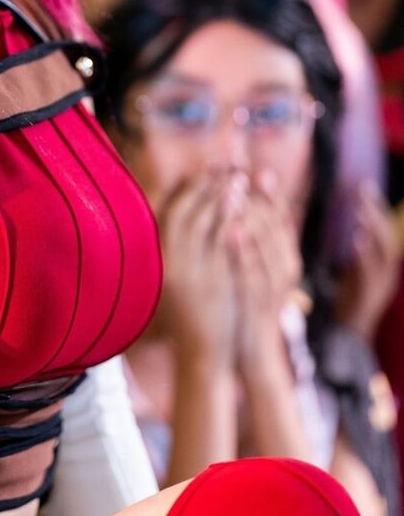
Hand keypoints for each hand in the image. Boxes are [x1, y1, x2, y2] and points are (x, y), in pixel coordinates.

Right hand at [154, 168, 240, 366]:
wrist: (202, 354)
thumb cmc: (194, 315)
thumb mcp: (181, 279)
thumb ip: (183, 250)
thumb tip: (193, 216)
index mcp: (161, 260)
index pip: (170, 213)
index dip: (187, 188)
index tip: (206, 170)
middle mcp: (170, 263)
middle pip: (184, 213)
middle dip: (205, 186)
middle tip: (226, 166)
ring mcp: (190, 273)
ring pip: (202, 224)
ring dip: (219, 197)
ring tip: (237, 178)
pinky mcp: (211, 282)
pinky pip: (219, 244)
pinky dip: (229, 221)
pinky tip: (242, 206)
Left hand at [232, 171, 301, 371]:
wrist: (250, 349)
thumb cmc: (247, 301)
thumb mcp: (252, 265)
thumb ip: (251, 236)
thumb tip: (241, 198)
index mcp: (284, 256)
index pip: (280, 217)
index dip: (268, 191)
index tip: (251, 166)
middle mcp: (285, 267)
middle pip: (274, 225)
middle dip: (255, 195)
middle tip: (239, 171)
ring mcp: (274, 285)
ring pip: (267, 244)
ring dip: (250, 216)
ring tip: (235, 191)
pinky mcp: (258, 301)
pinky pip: (254, 271)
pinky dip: (245, 250)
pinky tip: (231, 230)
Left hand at [335, 181, 400, 341]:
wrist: (349, 332)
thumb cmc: (352, 299)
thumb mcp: (358, 271)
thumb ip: (361, 252)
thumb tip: (359, 230)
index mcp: (383, 264)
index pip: (383, 229)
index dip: (377, 208)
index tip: (365, 187)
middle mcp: (386, 271)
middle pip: (386, 235)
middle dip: (377, 211)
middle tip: (363, 190)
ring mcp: (380, 283)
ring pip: (383, 252)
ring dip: (373, 230)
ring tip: (361, 212)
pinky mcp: (369, 295)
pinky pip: (370, 273)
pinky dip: (365, 256)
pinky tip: (357, 241)